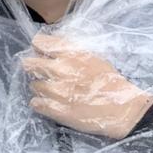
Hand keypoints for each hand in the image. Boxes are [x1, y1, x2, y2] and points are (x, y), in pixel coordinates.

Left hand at [23, 33, 152, 138]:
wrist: (123, 109)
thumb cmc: (111, 81)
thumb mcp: (92, 57)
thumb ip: (70, 51)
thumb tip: (50, 47)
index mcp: (70, 54)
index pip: (39, 42)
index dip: (39, 47)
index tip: (42, 53)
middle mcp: (59, 69)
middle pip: (29, 64)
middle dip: (34, 67)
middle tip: (43, 73)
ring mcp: (55, 90)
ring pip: (33, 85)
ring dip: (40, 87)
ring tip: (55, 92)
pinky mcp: (54, 109)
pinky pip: (35, 103)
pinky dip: (41, 103)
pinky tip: (53, 103)